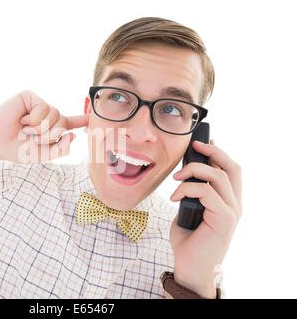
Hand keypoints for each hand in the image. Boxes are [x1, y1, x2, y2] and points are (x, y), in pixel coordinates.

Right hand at [0, 90, 88, 162]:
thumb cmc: (15, 149)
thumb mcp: (41, 155)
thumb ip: (60, 149)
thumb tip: (73, 135)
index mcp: (52, 128)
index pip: (71, 122)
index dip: (83, 119)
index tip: (95, 117)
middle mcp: (47, 114)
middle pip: (63, 122)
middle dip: (48, 135)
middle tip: (30, 137)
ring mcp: (39, 104)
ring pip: (55, 115)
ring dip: (39, 129)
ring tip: (24, 129)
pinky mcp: (30, 96)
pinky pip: (43, 108)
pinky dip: (33, 119)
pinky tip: (21, 120)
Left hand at [169, 140, 241, 297]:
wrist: (189, 266)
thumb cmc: (187, 239)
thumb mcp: (188, 209)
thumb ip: (192, 193)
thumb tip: (185, 174)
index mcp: (228, 201)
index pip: (230, 170)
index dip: (219, 153)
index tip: (203, 143)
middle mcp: (234, 204)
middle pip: (232, 167)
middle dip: (214, 151)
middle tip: (195, 146)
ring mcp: (232, 212)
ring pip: (219, 176)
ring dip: (195, 170)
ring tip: (176, 177)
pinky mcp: (225, 219)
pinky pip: (207, 192)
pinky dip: (188, 189)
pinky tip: (174, 198)